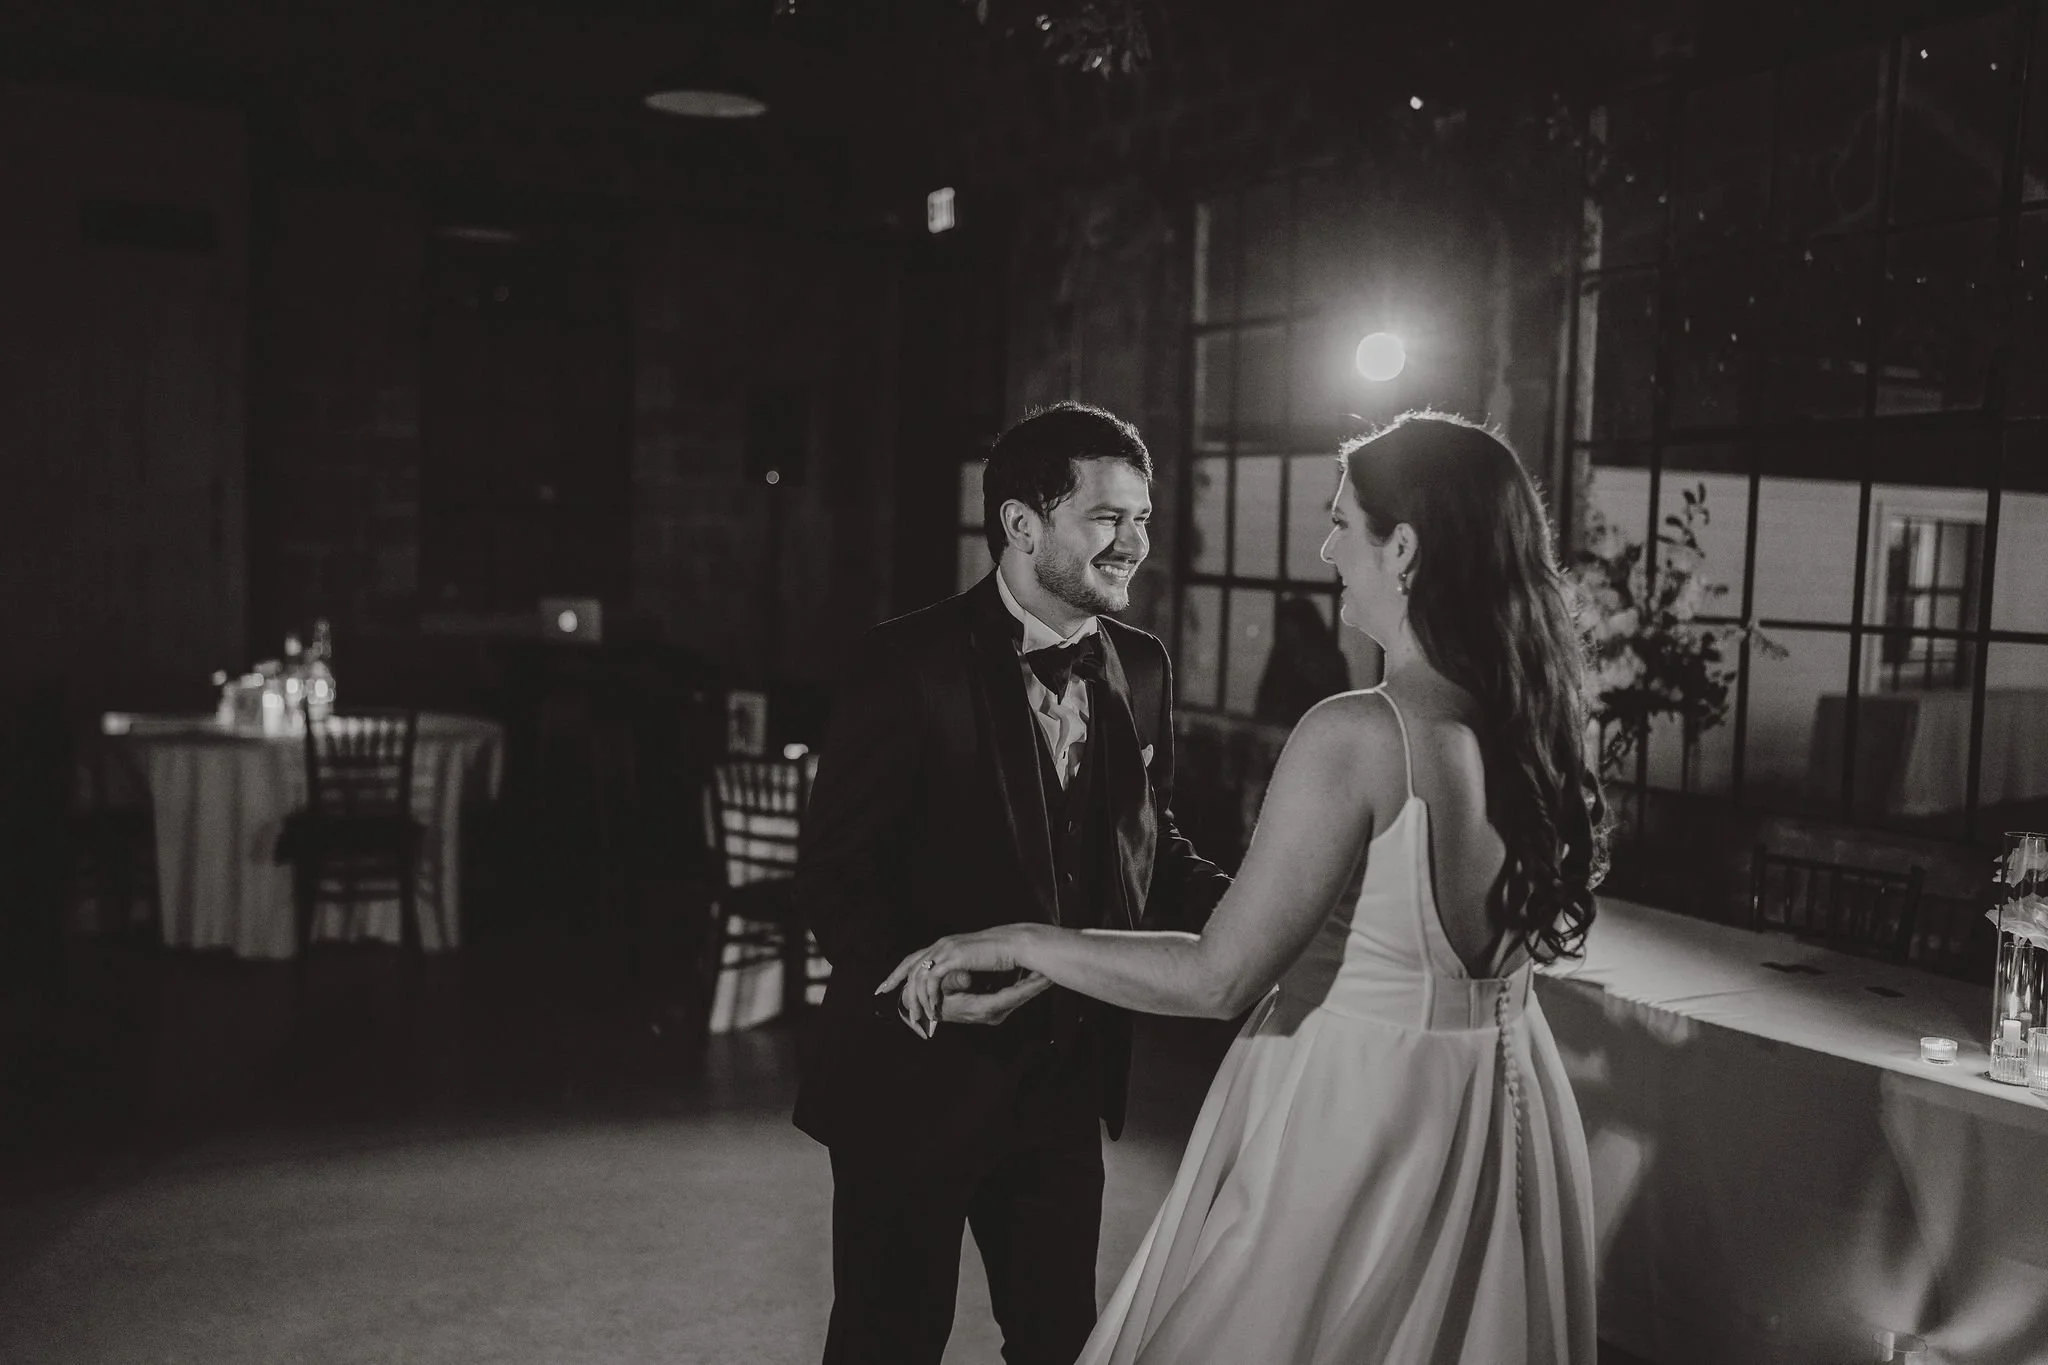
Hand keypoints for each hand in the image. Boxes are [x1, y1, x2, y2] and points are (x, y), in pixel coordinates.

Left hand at [878, 927, 1034, 1034]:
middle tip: (881, 991)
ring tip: (917, 1016)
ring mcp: (946, 949)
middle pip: (909, 963)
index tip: (889, 983)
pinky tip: (932, 1008)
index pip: (916, 957)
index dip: (901, 970)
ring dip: (915, 998)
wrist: (1017, 946)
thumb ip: (961, 975)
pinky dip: (930, 996)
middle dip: (894, 978)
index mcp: (946, 945)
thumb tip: (956, 987)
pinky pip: (932, 979)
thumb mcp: (977, 966)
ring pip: (919, 975)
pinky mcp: (953, 957)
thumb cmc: (1003, 957)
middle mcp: (942, 944)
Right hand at [936, 970, 1049, 1026]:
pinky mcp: (995, 1009)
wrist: (932, 1010)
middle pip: (1021, 998)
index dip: (1030, 986)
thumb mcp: (942, 988)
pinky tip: (1035, 974)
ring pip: (1020, 997)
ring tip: (1051, 970)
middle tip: (1055, 970)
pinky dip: (1026, 987)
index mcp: (982, 1008)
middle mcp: (992, 1014)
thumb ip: (955, 982)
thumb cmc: (936, 998)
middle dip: (1038, 984)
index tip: (1046, 976)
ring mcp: (995, 1013)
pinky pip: (1014, 997)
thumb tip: (966, 979)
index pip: (1012, 997)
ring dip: (1034, 985)